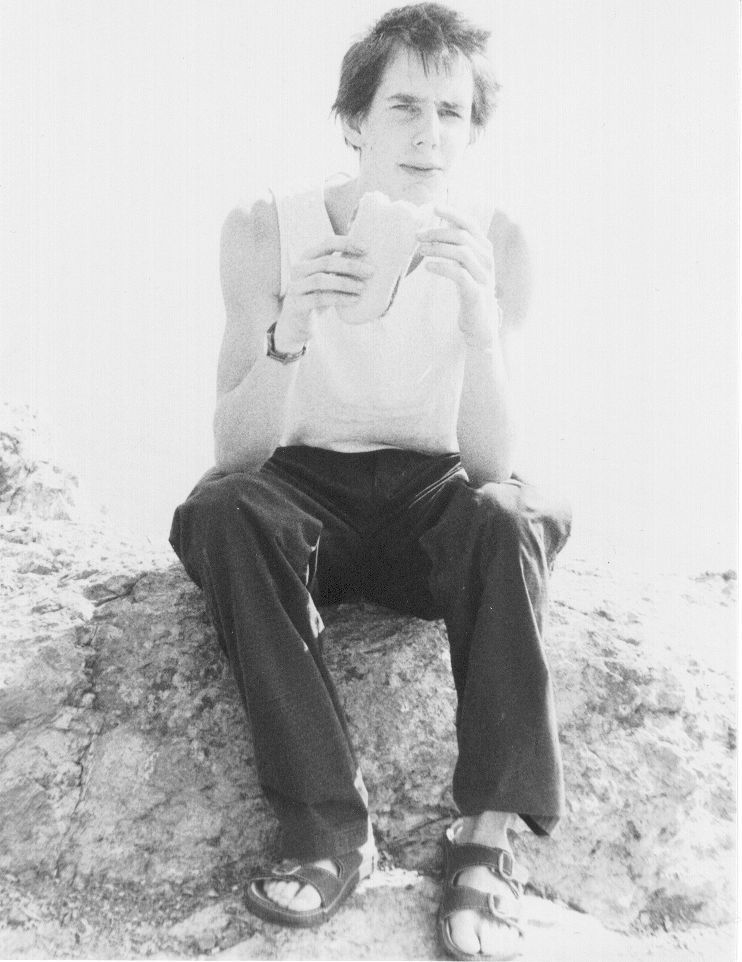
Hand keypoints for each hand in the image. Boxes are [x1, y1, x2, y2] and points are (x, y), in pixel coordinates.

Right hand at [274, 237, 372, 351]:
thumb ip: (341, 268)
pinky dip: (339, 298)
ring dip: (345, 283)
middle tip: (371, 271)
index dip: (347, 243)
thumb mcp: (328, 279)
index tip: (366, 248)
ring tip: (362, 288)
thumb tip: (372, 260)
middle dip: (351, 265)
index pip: (328, 243)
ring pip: (321, 280)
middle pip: (326, 262)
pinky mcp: (297, 304)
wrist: (298, 323)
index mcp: (308, 257)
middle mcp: (299, 268)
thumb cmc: (319, 296)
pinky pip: (319, 298)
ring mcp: (295, 286)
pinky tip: (354, 299)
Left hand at [417, 206, 500, 348]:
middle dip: (437, 232)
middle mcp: (487, 260)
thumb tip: (436, 230)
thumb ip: (456, 248)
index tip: (434, 207)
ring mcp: (483, 276)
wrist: (480, 323)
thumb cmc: (470, 292)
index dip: (453, 213)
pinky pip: (459, 275)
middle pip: (462, 236)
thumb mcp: (464, 267)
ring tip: (420, 251)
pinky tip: (428, 267)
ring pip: (461, 253)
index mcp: (484, 250)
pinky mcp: (476, 293)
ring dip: (437, 248)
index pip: (470, 224)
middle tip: (417, 236)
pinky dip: (442, 268)